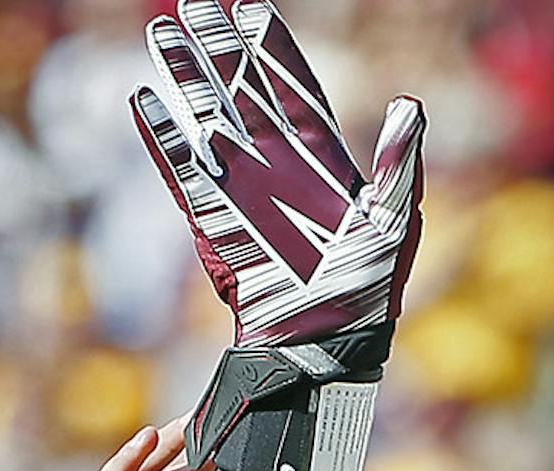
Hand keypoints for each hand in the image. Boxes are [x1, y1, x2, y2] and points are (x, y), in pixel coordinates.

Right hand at [132, 0, 423, 347]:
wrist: (320, 353)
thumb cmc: (366, 298)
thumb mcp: (394, 226)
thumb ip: (400, 165)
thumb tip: (410, 106)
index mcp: (325, 165)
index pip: (294, 92)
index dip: (273, 51)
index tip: (250, 9)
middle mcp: (279, 172)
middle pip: (242, 94)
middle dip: (218, 49)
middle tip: (192, 3)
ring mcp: (243, 197)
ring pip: (207, 123)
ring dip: (185, 80)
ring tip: (161, 34)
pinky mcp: (214, 227)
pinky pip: (183, 175)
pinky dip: (162, 141)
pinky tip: (143, 104)